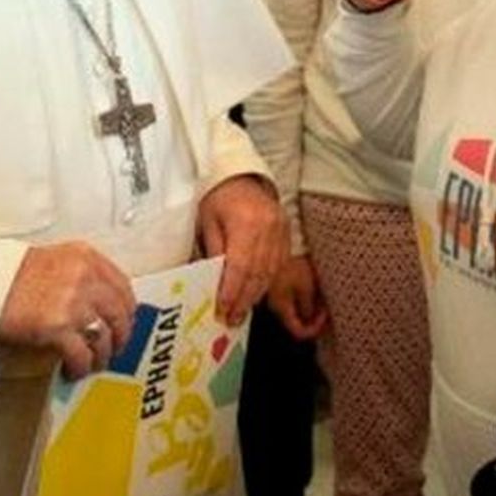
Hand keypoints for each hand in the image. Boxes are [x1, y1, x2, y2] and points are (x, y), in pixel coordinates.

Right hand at [0, 242, 136, 379]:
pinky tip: (74, 371)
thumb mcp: (52, 261)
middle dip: (120, 336)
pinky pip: (81, 354)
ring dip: (102, 355)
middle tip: (114, 348)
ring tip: (93, 364)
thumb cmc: (7, 275)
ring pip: (104, 336)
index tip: (124, 322)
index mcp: (86, 256)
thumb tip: (98, 303)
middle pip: (120, 313)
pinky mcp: (58, 327)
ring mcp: (73, 302)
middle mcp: (85, 276)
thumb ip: (79, 275)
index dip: (126, 309)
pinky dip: (81, 366)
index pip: (123, 285)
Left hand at [198, 175, 288, 326]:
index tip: (223, 309)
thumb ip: (214, 251)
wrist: (242, 177)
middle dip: (244, 299)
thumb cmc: (219, 198)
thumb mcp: (208, 221)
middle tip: (232, 318)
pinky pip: (279, 264)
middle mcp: (268, 227)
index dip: (232, 290)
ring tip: (242, 311)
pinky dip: (267, 281)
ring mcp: (281, 230)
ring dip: (256, 294)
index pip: (240, 265)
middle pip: (258, 272)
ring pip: (271, 271)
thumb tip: (213, 283)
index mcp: (246, 222)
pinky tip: (256, 293)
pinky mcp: (286, 233)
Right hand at [266, 255, 328, 339]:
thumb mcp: (305, 287)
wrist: (278, 246)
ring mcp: (277, 297)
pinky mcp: (279, 287)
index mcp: (282, 309)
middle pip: (297, 323)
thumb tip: (311, 318)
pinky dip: (306, 299)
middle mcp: (277, 306)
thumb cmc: (292, 264)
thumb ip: (309, 306)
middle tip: (327, 308)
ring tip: (323, 297)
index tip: (325, 316)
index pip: (299, 332)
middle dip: (314, 318)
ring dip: (311, 308)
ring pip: (296, 311)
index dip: (315, 329)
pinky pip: (294, 300)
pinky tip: (315, 289)